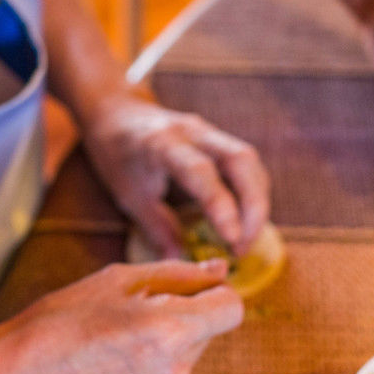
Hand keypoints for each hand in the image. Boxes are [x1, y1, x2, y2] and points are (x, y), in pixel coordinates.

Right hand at [0, 260, 243, 373]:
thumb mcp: (121, 279)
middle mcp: (176, 369)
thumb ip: (179, 273)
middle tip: (134, 309)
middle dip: (186, 313)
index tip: (188, 286)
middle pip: (211, 328)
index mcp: (169, 330)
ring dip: (171, 338)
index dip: (215, 291)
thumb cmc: (65, 317)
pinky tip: (117, 359)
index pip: (232, 307)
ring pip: (192, 351)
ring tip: (120, 336)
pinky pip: (175, 373)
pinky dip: (158, 361)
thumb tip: (220, 269)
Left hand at [78, 93, 268, 257]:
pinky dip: (251, 192)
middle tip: (243, 246)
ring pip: (250, 161)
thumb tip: (181, 262)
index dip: (221, 206)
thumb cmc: (117, 154)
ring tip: (244, 240)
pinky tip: (243, 220)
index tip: (232, 240)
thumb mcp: (129, 195)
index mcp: (162, 143)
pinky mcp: (218, 138)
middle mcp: (192, 131)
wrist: (117, 111)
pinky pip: (245, 163)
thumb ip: (157, 229)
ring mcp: (209, 131)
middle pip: (242, 160)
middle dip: (254, 206)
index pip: (201, 172)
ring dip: (257, 202)